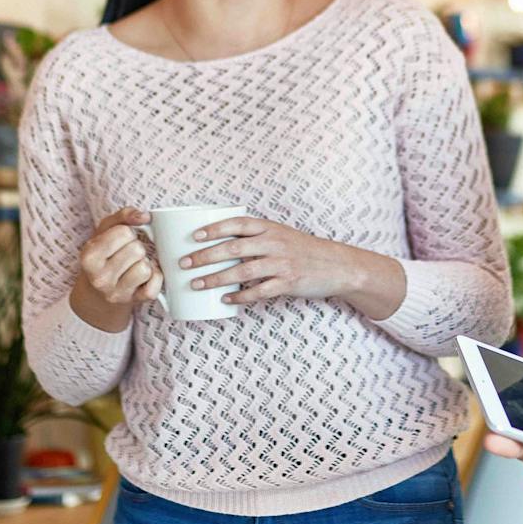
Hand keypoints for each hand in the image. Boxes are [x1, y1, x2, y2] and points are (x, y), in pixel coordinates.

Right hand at [71, 209, 160, 328]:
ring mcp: (116, 293)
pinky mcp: (132, 302)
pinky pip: (154, 287)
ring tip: (133, 265)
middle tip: (126, 254)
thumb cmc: (104, 254)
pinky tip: (144, 277)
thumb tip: (145, 216)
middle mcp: (100, 278)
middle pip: (137, 250)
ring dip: (144, 263)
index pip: (124, 232)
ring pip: (146, 268)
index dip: (126, 233)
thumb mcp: (105, 231)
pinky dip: (154, 279)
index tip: (119, 241)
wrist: (98, 292)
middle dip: (136, 247)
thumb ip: (124, 216)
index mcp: (89, 257)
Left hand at [181, 217, 393, 308]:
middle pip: (233, 248)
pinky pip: (260, 291)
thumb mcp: (282, 235)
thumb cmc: (304, 250)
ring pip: (242, 270)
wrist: (338, 265)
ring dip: (216, 278)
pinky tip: (226, 299)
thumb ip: (256, 237)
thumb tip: (221, 243)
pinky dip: (241, 296)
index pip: (237, 224)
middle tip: (184, 264)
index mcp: (270, 227)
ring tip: (196, 284)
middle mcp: (274, 243)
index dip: (214, 229)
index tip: (194, 236)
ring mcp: (282, 263)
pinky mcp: (289, 283)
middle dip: (206, 256)